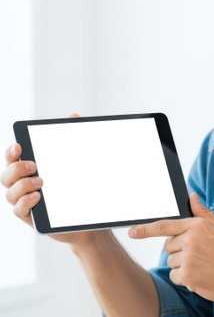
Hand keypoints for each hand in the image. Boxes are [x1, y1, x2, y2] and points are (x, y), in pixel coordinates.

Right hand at [1, 114, 104, 247]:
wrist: (87, 211)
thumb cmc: (74, 181)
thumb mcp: (74, 158)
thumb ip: (72, 137)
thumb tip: (73, 116)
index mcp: (29, 168)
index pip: (13, 158)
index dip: (11, 152)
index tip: (19, 146)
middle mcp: (22, 184)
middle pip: (7, 175)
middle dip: (16, 168)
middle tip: (34, 165)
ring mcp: (24, 200)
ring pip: (10, 193)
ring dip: (23, 186)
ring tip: (41, 181)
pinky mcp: (31, 216)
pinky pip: (18, 210)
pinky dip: (25, 202)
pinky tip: (37, 197)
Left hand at [128, 193, 213, 305]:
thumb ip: (202, 212)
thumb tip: (192, 196)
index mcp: (197, 225)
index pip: (165, 226)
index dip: (145, 229)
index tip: (132, 231)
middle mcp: (191, 239)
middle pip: (168, 246)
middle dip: (179, 251)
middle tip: (199, 255)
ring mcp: (189, 257)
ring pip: (171, 262)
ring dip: (182, 266)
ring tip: (202, 265)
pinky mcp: (188, 275)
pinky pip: (174, 276)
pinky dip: (185, 279)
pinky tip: (200, 276)